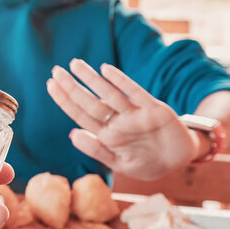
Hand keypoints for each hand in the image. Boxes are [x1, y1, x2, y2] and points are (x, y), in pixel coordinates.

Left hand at [47, 59, 197, 180]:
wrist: (178, 161)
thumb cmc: (146, 163)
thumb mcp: (120, 163)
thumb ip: (97, 150)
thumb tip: (72, 134)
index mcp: (107, 135)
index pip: (80, 115)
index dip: (65, 100)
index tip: (51, 85)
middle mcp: (118, 121)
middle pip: (90, 102)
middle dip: (72, 87)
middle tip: (55, 71)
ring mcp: (134, 114)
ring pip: (109, 94)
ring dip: (92, 80)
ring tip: (75, 65)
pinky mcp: (154, 109)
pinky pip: (135, 93)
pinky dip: (121, 82)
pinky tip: (106, 70)